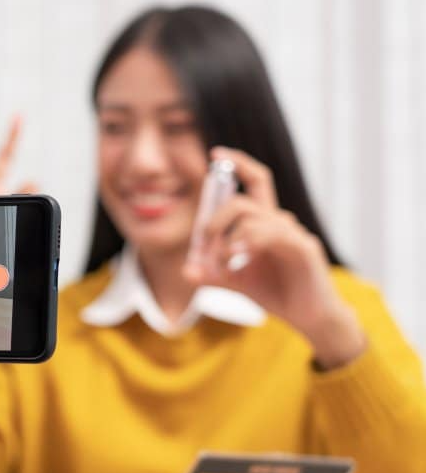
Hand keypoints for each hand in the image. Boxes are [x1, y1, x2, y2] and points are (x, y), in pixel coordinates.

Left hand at [182, 146, 364, 368]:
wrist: (310, 319)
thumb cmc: (279, 293)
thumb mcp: (238, 283)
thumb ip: (213, 274)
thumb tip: (185, 271)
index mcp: (266, 223)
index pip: (256, 181)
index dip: (239, 163)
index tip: (215, 153)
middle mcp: (281, 222)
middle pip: (242, 201)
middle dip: (214, 220)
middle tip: (202, 245)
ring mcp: (294, 233)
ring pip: (251, 217)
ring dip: (224, 238)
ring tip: (218, 263)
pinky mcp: (303, 249)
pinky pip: (270, 234)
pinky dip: (245, 242)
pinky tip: (235, 258)